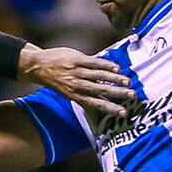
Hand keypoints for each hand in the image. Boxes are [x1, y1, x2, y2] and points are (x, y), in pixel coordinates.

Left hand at [20, 43, 136, 115]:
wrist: (39, 65)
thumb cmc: (56, 81)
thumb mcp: (69, 93)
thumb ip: (85, 97)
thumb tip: (101, 105)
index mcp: (76, 96)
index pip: (96, 104)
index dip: (110, 108)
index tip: (123, 112)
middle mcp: (78, 85)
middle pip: (101, 90)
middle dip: (117, 94)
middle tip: (132, 96)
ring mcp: (78, 72)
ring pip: (100, 76)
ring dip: (115, 79)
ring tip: (128, 82)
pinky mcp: (78, 60)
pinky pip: (95, 63)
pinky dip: (106, 65)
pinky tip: (117, 68)